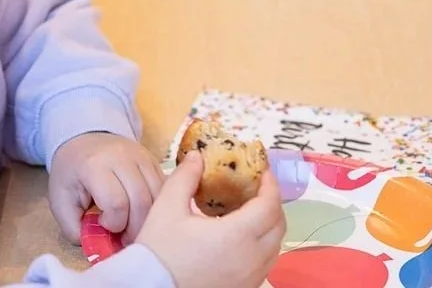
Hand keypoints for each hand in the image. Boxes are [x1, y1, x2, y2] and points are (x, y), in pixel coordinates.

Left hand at [49, 133, 163, 244]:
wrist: (82, 140)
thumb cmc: (71, 173)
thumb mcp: (60, 200)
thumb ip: (74, 228)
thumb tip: (97, 248)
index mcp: (94, 165)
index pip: (116, 203)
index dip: (113, 223)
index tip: (102, 224)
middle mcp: (121, 156)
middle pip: (141, 201)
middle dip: (134, 228)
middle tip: (123, 237)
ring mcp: (141, 156)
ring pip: (158, 196)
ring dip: (149, 219)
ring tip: (133, 226)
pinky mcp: (153, 160)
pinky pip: (165, 189)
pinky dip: (158, 208)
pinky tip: (142, 213)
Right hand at [136, 152, 285, 287]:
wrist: (153, 287)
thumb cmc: (160, 250)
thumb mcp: (167, 208)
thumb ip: (185, 178)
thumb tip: (197, 157)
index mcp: (237, 235)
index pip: (269, 205)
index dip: (270, 184)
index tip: (262, 171)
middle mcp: (252, 258)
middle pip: (279, 224)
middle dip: (272, 202)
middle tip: (255, 187)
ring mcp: (252, 276)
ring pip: (275, 245)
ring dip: (269, 223)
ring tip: (248, 209)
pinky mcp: (246, 287)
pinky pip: (266, 261)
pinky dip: (262, 243)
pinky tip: (240, 236)